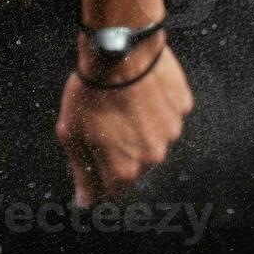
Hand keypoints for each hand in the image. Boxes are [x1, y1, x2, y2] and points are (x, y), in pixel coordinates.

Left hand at [55, 31, 193, 207]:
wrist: (118, 51)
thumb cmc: (90, 92)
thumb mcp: (71, 132)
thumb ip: (81, 170)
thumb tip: (85, 202)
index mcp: (125, 168)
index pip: (113, 187)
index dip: (99, 171)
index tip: (92, 151)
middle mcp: (153, 157)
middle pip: (135, 161)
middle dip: (119, 146)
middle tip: (104, 117)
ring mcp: (172, 131)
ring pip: (154, 135)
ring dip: (139, 124)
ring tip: (121, 99)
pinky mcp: (182, 106)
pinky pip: (167, 111)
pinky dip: (155, 103)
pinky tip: (138, 87)